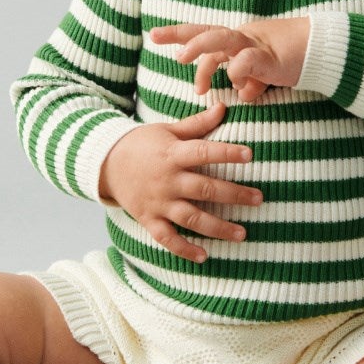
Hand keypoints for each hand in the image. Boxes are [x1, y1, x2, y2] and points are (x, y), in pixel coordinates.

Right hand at [96, 102, 263, 263]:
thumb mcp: (167, 130)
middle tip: (259, 199)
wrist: (105, 163)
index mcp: (173, 154)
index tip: (250, 155)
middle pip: (204, 189)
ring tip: (242, 233)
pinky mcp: (149, 219)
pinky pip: (167, 238)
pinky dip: (184, 249)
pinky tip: (204, 256)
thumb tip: (223, 107)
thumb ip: (196, 124)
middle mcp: (167, 180)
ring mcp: (158, 202)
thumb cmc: (141, 144)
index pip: (204, 152)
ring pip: (191, 218)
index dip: (227, 153)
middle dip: (234, 195)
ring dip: (218, 227)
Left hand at [151, 17, 309, 102]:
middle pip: (206, 30)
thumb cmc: (290, 59)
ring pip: (222, 38)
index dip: (180, 34)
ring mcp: (254, 45)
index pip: (204, 33)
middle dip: (181, 34)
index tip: (154, 34)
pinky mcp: (268, 57)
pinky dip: (237, 72)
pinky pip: (246, 61)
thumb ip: (249, 81)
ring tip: (182, 58)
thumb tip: (242, 95)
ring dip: (200, 47)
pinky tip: (239, 88)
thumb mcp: (263, 74)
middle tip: (157, 37)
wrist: (320, 51)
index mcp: (237, 41)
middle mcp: (242, 38)